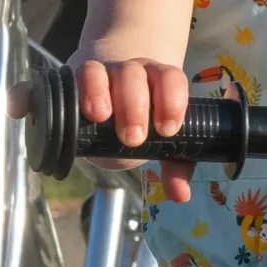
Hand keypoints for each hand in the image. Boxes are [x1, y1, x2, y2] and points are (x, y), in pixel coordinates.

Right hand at [76, 53, 192, 202]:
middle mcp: (139, 72)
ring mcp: (112, 71)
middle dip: (136, 107)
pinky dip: (86, 89)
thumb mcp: (158, 144)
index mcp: (162, 84)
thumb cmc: (139, 123)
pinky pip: (86, 73)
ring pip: (113, 72)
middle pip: (139, 76)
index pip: (172, 80)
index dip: (172, 101)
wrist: (108, 103)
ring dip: (106, 93)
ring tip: (101, 117)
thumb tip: (181, 195)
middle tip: (133, 138)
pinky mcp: (85, 75)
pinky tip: (85, 110)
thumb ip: (173, 166)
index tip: (167, 130)